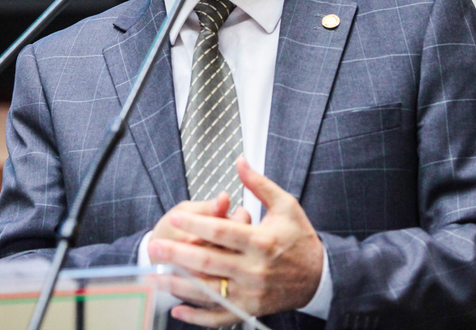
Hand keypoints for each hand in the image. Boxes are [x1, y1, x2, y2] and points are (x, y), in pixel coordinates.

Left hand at [148, 157, 323, 326]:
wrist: (319, 277)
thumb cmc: (300, 239)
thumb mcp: (285, 205)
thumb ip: (258, 184)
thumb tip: (239, 161)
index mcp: (261, 242)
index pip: (221, 232)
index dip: (196, 225)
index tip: (175, 218)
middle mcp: (254, 270)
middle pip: (209, 263)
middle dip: (178, 255)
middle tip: (155, 247)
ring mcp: (251, 293)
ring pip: (209, 291)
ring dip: (179, 286)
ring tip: (155, 277)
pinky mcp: (250, 309)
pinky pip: (220, 316)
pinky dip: (198, 316)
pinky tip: (178, 308)